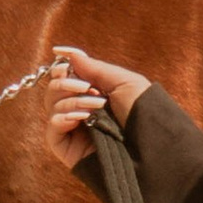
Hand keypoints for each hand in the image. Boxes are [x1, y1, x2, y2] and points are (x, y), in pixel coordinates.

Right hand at [46, 44, 152, 172]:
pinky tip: (80, 118)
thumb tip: (69, 53)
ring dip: (71, 100)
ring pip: (52, 106)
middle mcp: (81, 110)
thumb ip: (95, 68)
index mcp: (94, 94)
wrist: (151, 148)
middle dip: (66, 83)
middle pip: (54, 90)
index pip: (66, 78)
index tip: (61, 60)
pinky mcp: (67, 149)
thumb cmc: (143, 113)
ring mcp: (73, 130)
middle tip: (86, 87)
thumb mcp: (124, 83)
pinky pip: (52, 128)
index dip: (62, 68)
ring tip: (96, 105)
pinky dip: (62, 117)